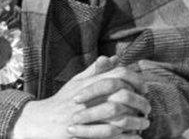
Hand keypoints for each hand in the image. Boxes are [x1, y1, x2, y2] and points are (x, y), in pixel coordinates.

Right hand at [11, 56, 149, 138]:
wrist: (41, 121)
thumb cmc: (61, 102)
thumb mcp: (76, 83)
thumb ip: (95, 71)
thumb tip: (113, 58)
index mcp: (87, 83)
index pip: (118, 75)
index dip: (136, 80)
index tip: (144, 88)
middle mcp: (88, 97)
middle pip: (123, 94)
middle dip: (140, 102)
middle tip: (147, 109)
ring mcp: (86, 115)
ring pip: (120, 116)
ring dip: (137, 121)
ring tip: (144, 124)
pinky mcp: (85, 132)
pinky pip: (112, 135)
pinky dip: (127, 137)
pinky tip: (135, 136)